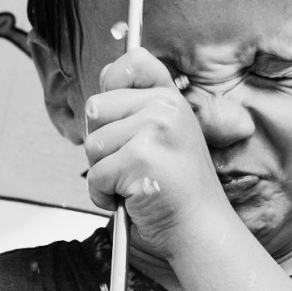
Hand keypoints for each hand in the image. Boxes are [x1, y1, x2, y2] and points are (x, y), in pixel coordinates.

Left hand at [84, 48, 230, 257]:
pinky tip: (131, 199)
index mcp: (171, 98)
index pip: (132, 62)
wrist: (200, 228)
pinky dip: (104, 195)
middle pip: (96, 108)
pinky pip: (95, 174)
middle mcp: (165, 107)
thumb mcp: (166, 134)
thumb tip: (100, 89)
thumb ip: (137, 107)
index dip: (112, 82)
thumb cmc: (178, 188)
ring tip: (133, 182)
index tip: (117, 110)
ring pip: (91, 144)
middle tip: (130, 163)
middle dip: (102, 143)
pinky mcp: (141, 158)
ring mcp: (154, 131)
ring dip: (103, 172)